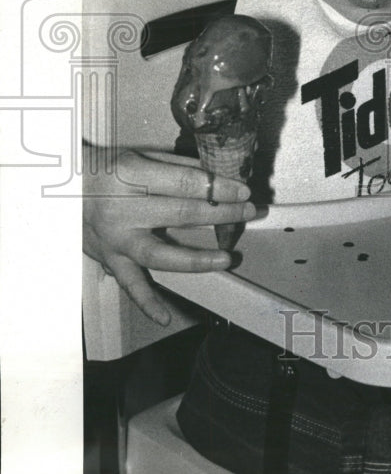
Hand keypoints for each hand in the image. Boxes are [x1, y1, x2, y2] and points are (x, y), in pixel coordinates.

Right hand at [83, 148, 258, 324]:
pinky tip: (166, 316)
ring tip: (226, 258)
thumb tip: (219, 179)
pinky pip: (130, 284)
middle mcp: (123, 210)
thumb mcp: (140, 156)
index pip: (186, 184)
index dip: (219, 188)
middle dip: (222, 214)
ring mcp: (115, 239)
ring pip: (161, 255)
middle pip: (182, 214)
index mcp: (131, 176)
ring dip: (198, 258)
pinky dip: (148, 303)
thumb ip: (178, 168)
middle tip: (249, 213)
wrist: (58, 188)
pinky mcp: (109, 259)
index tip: (243, 191)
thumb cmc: (104, 169)